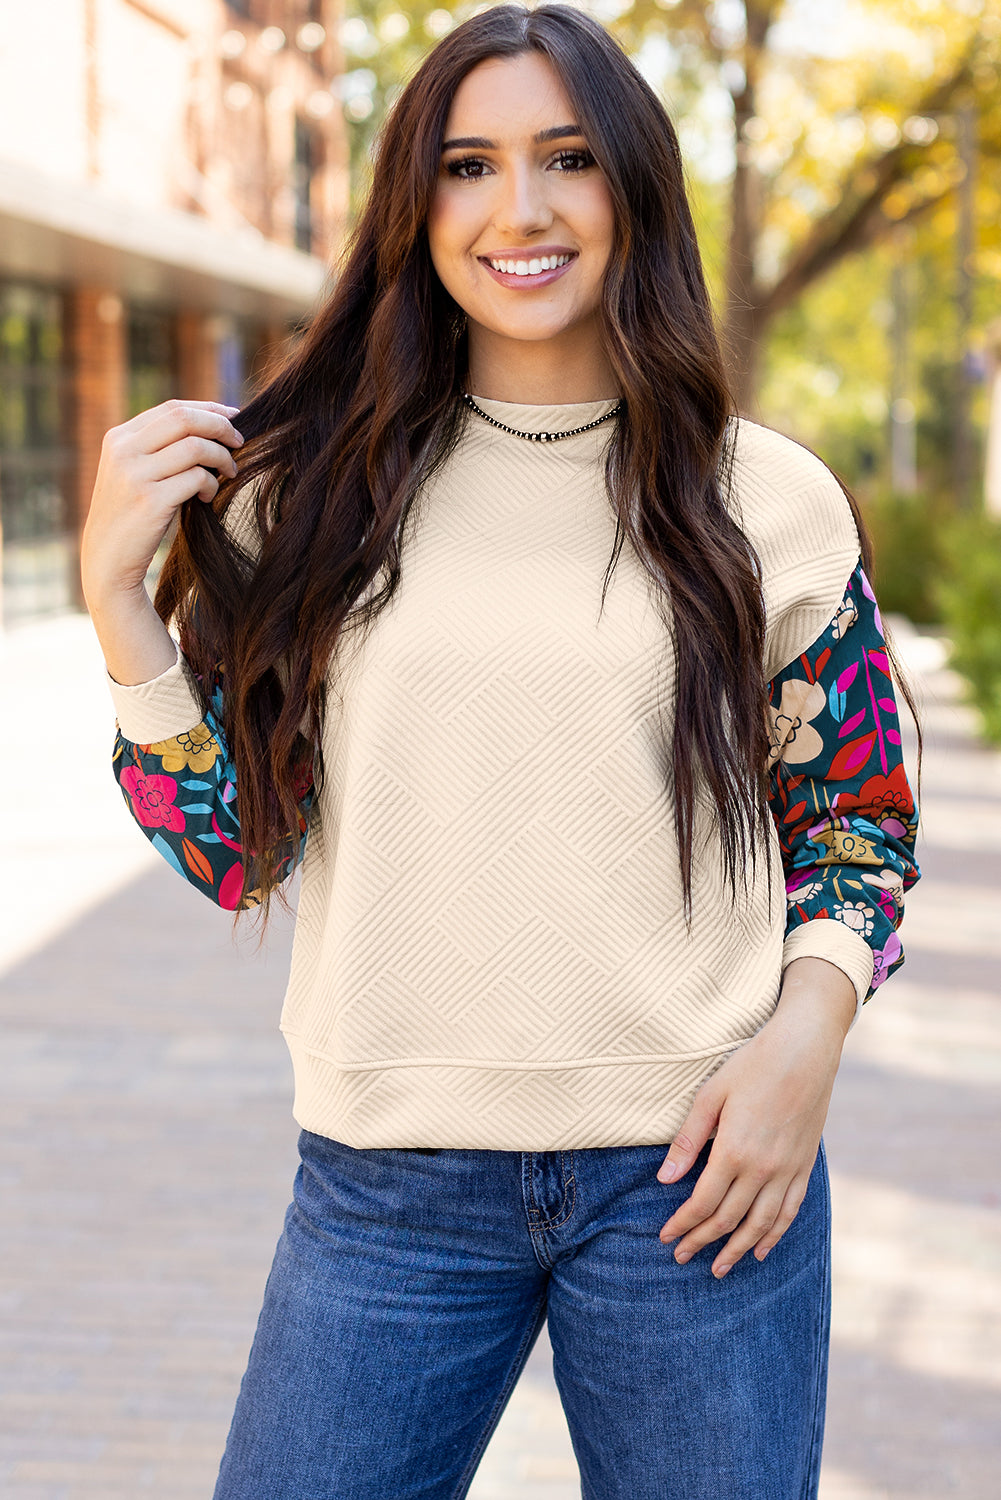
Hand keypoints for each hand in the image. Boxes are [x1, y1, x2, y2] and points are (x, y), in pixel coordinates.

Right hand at [81, 398, 243, 604]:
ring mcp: (135, 475)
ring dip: (222, 458)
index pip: (172, 408)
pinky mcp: (151, 501)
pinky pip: (197, 478)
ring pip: (196, 447)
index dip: (208, 410)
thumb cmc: (131, 514)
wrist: (107, 559)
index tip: (233, 418)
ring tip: (228, 472)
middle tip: (239, 442)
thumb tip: (210, 425)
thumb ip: (158, 447)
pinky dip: (212, 484)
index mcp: (118, 438)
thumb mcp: (133, 472)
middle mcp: (123, 451)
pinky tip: (208, 496)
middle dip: (220, 426)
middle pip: (185, 419)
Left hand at [656, 958, 855, 1277]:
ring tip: (718, 1269)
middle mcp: (763, 1169)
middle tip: (682, 1257)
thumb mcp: (711, 1095)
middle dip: (702, 1241)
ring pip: (760, 1224)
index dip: (683, 1224)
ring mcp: (788, 1170)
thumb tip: (665, 1179)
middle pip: (728, 1219)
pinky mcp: (804, 1166)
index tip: (666, 1237)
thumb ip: (688, 1140)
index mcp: (734, 1151)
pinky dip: (774, 1235)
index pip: (703, 1203)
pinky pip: (789, 1212)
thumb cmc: (752, 1065)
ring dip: (737, 1250)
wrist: (805, 1050)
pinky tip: (761, 1250)